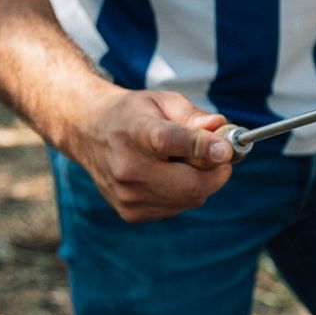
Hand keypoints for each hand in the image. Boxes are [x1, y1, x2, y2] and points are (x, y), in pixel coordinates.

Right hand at [70, 87, 233, 221]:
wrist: (89, 132)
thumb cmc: (133, 114)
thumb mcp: (163, 101)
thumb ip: (194, 115)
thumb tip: (220, 127)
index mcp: (137, 132)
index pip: (170, 142)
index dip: (201, 147)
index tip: (226, 149)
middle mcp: (129, 167)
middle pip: (190, 185)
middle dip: (215, 173)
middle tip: (219, 156)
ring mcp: (128, 194)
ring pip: (189, 199)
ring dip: (199, 182)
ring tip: (182, 162)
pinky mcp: (130, 213)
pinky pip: (176, 208)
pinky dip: (182, 194)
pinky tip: (166, 176)